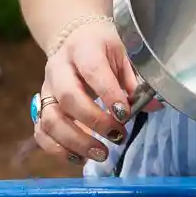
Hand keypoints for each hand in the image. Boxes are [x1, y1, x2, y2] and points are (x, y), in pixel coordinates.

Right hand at [32, 19, 153, 165]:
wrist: (76, 39)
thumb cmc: (105, 49)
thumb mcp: (124, 53)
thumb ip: (136, 79)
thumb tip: (154, 105)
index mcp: (83, 48)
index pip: (92, 69)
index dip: (108, 94)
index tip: (125, 115)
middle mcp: (59, 68)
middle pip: (67, 97)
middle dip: (94, 121)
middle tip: (118, 136)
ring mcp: (46, 89)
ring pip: (50, 119)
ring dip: (75, 142)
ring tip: (101, 154)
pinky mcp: (41, 107)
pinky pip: (41, 132)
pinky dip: (58, 149)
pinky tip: (81, 157)